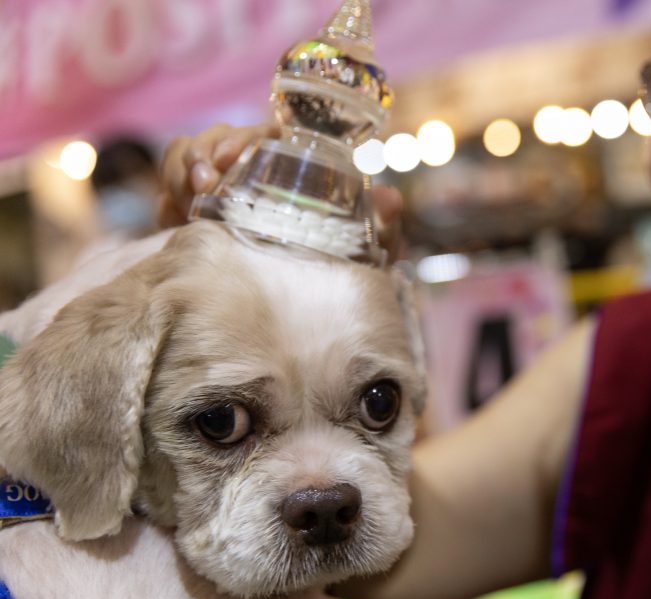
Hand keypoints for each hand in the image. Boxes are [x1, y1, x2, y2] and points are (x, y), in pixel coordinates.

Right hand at [157, 123, 405, 260]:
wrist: (306, 318)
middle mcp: (253, 174)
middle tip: (204, 183)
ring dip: (182, 168)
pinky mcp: (193, 215)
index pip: (265, 135)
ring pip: (188, 155)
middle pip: (218, 139)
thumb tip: (390, 199)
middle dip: (204, 151)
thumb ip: (382, 229)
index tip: (230, 159)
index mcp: (294, 170)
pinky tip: (174, 215)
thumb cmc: (343, 275)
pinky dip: (167, 192)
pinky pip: (169, 186)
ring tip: (188, 198)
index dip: (245, 137)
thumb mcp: (369, 256)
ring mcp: (220, 192)